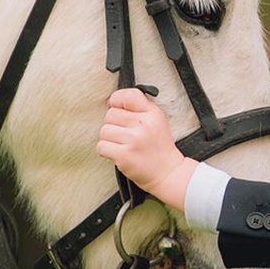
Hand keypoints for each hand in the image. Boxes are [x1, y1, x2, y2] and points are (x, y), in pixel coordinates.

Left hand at [96, 87, 197, 211]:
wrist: (167, 173)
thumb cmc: (158, 147)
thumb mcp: (156, 121)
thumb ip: (139, 108)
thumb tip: (113, 100)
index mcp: (152, 114)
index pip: (129, 96)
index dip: (117, 99)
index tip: (116, 106)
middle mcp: (144, 125)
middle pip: (110, 114)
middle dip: (113, 124)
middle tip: (125, 134)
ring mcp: (134, 140)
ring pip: (104, 130)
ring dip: (109, 139)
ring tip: (122, 145)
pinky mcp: (124, 155)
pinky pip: (102, 146)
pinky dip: (106, 150)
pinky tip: (117, 153)